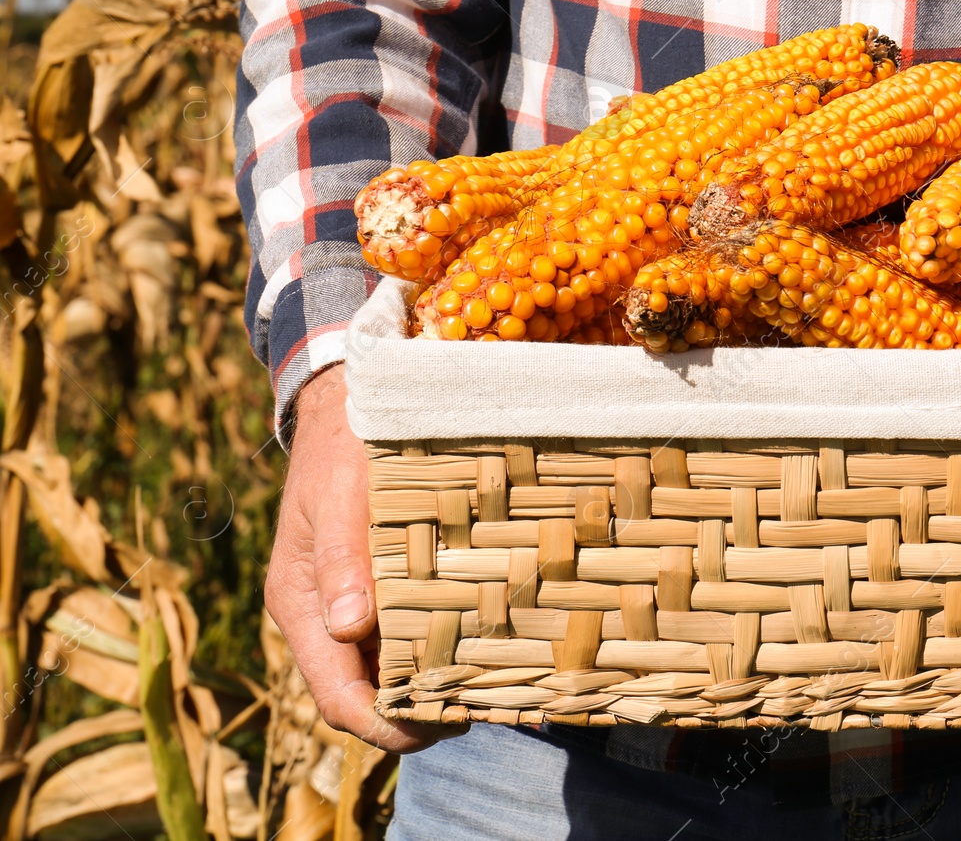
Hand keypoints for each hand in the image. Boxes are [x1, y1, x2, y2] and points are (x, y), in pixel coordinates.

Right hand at [264, 364, 459, 751]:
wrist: (343, 405)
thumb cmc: (341, 449)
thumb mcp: (340, 496)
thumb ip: (342, 559)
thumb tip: (351, 629)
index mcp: (301, 605)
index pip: (338, 698)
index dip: (386, 726)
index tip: (442, 726)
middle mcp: (322, 615)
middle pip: (364, 695)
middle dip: (415, 716)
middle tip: (480, 711)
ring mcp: (347, 604)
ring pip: (385, 670)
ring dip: (427, 686)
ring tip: (487, 687)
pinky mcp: (374, 586)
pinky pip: (400, 635)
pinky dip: (433, 649)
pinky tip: (477, 645)